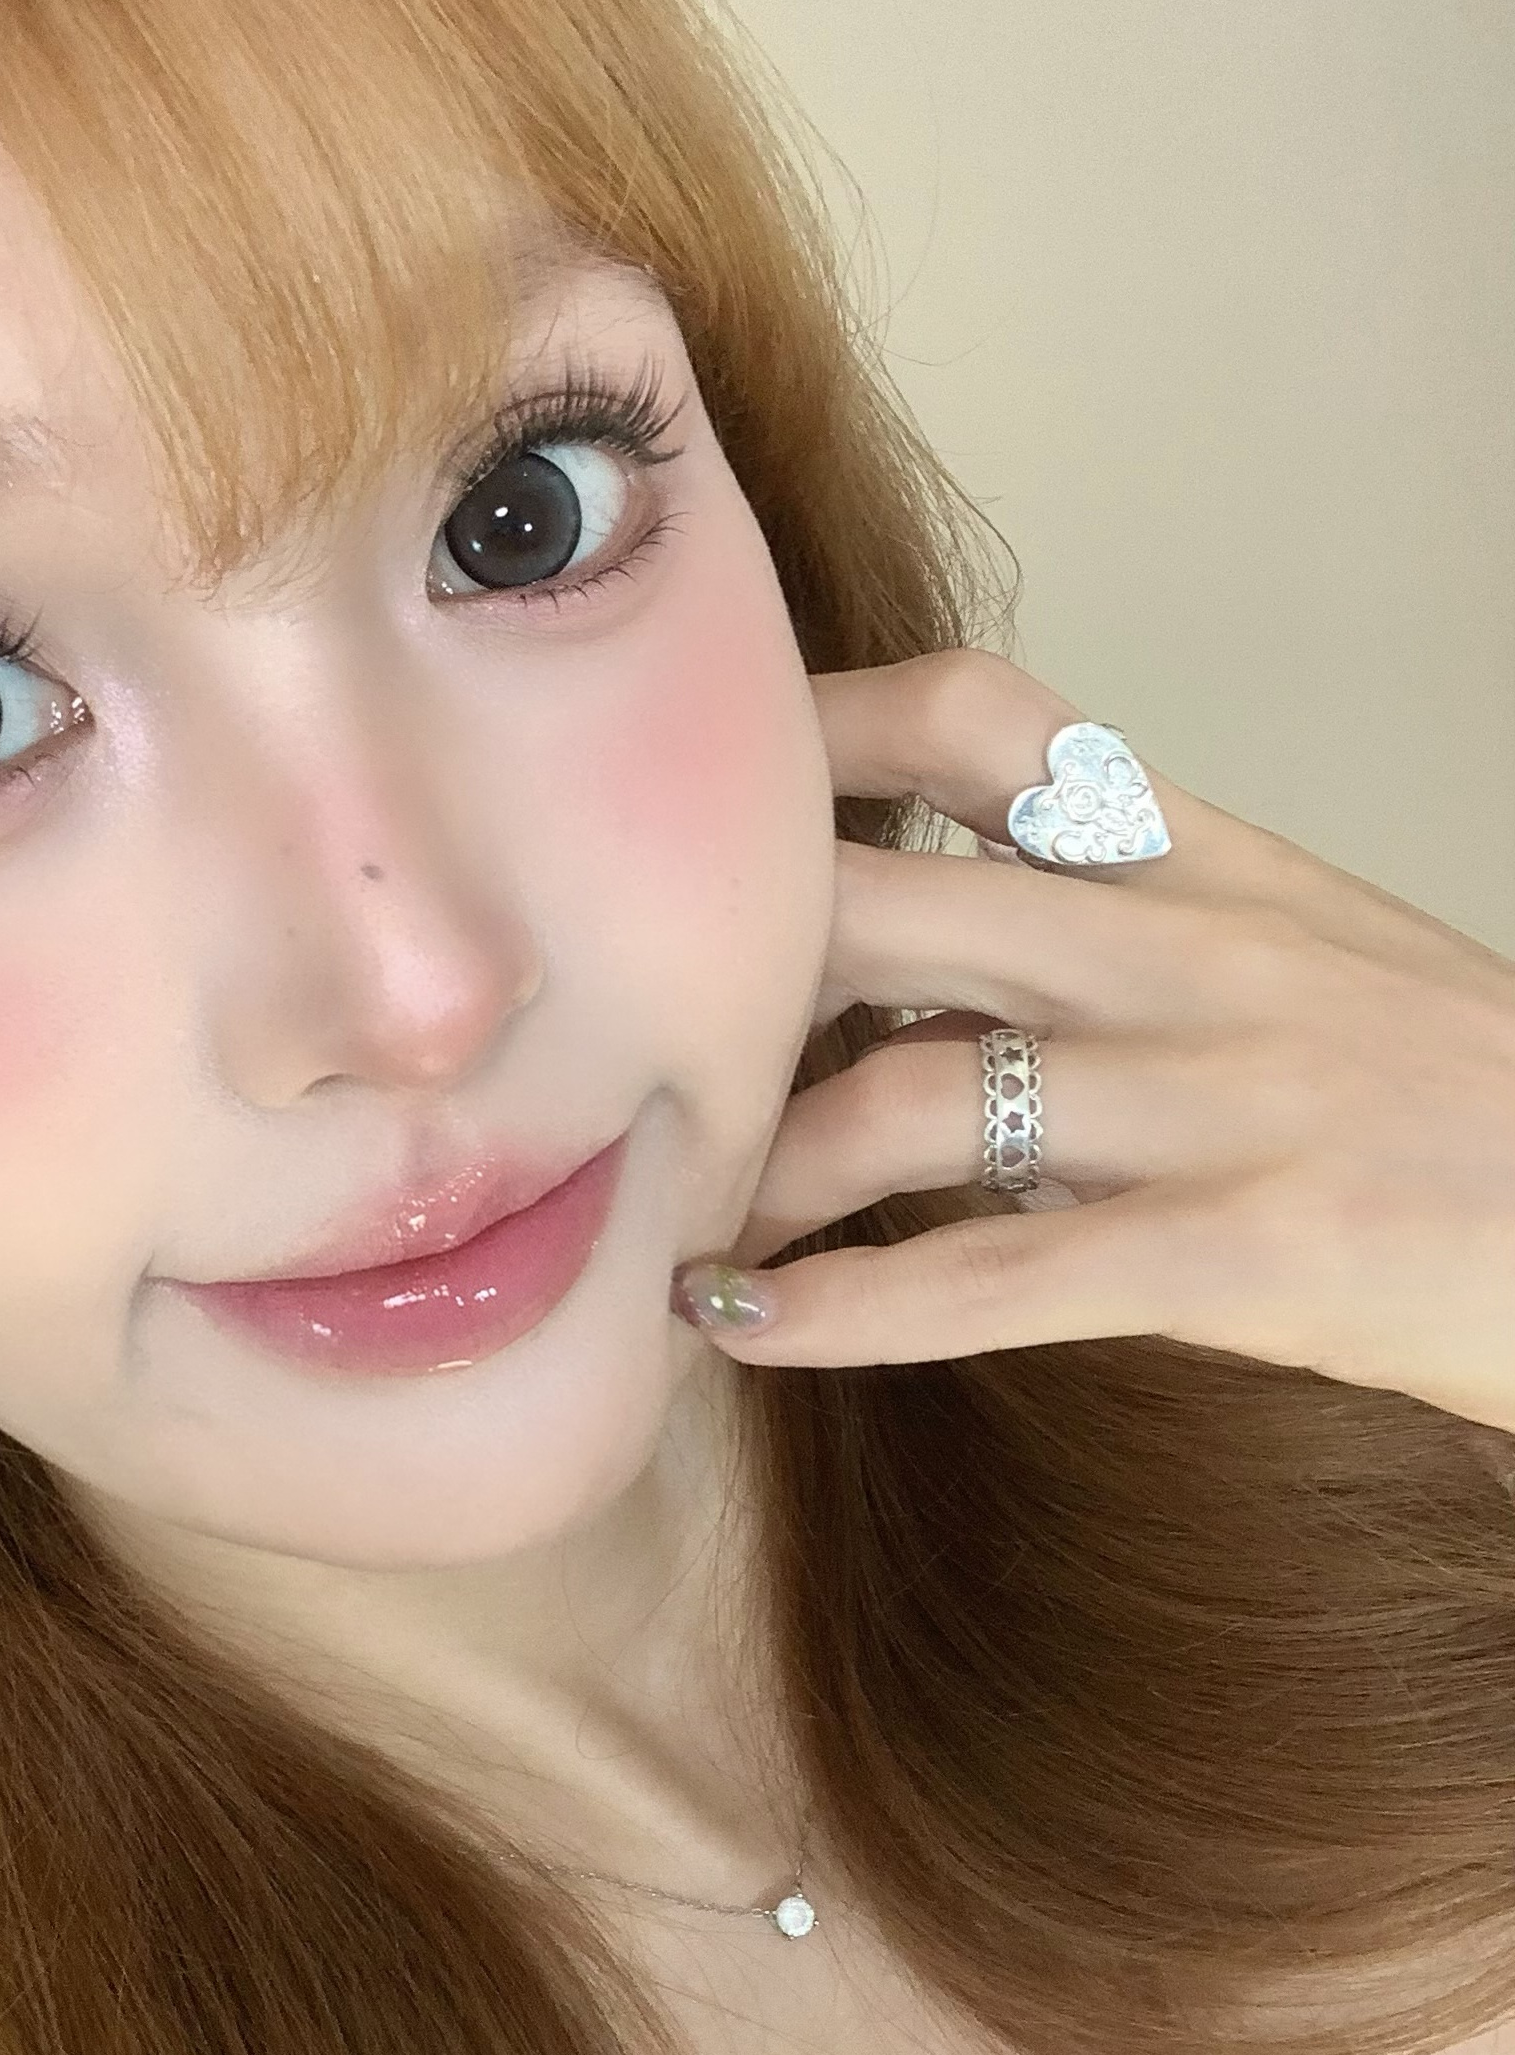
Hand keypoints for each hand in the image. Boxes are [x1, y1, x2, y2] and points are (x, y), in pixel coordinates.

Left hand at [673, 650, 1514, 1438]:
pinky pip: (992, 1278)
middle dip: (723, 975)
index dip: (825, 728)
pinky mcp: (1241, 1257)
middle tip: (626, 1050)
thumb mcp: (1324, 954)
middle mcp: (1198, 952)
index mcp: (1217, 864)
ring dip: (757, 1166)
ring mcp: (1219, 1100)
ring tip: (682, 1222)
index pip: (991, 722)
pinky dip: (845, 1312)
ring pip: (903, 1095)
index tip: (705, 784)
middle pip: (884, 901)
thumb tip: (941, 934)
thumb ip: (1147, 918)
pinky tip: (747, 1332)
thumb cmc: (1473, 1102)